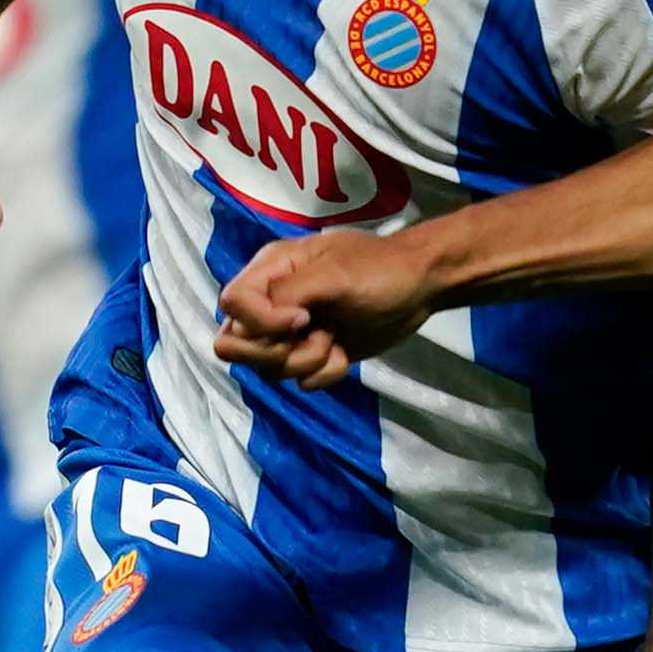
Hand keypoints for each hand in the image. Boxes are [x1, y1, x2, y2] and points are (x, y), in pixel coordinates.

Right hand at [214, 229, 439, 390]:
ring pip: (268, 368)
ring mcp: (290, 332)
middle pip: (235, 343)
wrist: (421, 287)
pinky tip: (345, 351)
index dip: (259, 322)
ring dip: (308, 361)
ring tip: (336, 339)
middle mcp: (272, 302)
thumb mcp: (334, 274)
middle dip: (277, 351)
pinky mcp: (312, 354)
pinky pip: (299, 381)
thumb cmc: (380, 271)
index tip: (302, 319)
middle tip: (314, 334)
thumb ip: (289, 293)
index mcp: (270, 270)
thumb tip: (263, 321)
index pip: (231, 305)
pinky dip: (325, 373)